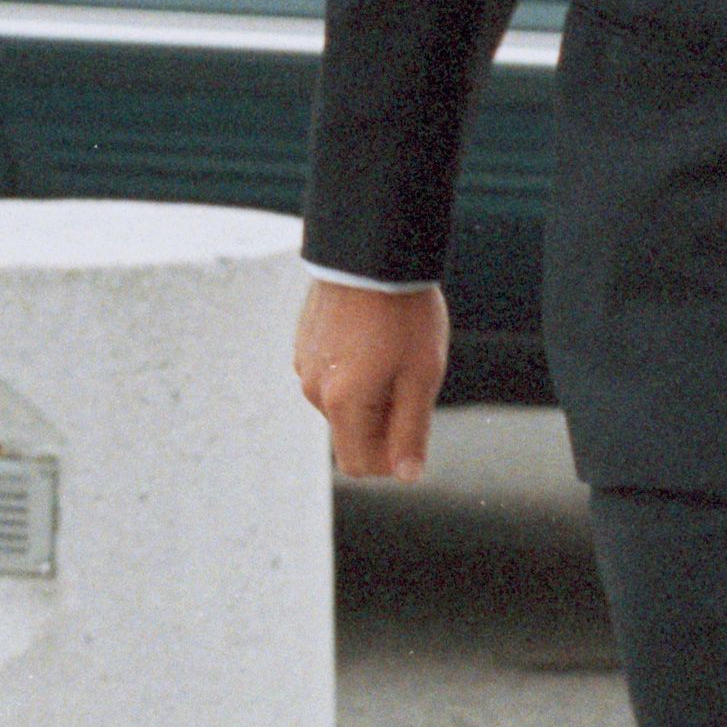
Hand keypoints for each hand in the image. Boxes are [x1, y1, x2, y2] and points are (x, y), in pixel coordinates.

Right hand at [295, 278, 448, 479]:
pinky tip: (375, 332)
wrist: (372, 250)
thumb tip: (407, 476)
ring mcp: (304, 362)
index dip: (390, 460)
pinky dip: (355, 366)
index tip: (415, 427)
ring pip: (342, 401)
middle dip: (384, 420)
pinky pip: (332, 372)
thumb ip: (411, 431)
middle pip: (351, 432)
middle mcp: (313, 388)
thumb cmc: (404, 312)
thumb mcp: (422, 374)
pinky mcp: (304, 340)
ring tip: (394, 347)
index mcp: (341, 403)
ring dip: (370, 390)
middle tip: (412, 375)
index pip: (358, 464)